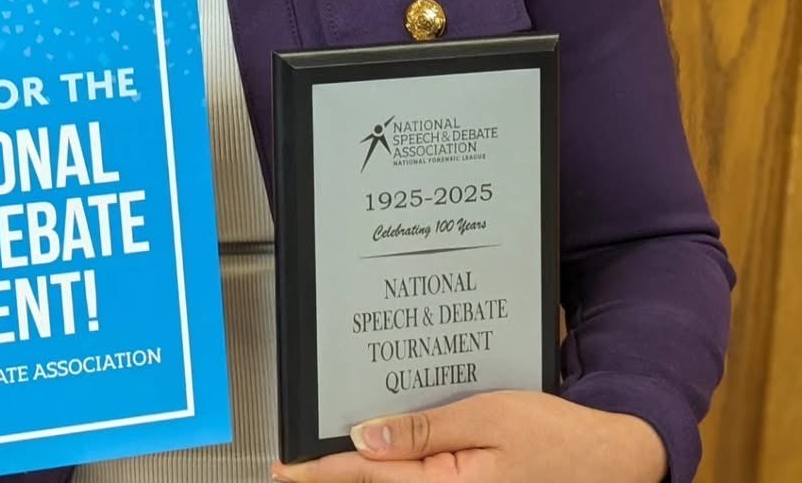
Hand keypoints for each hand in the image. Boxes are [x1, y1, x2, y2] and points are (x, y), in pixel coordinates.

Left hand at [271, 391, 666, 481]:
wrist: (608, 461)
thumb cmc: (553, 436)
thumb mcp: (484, 418)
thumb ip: (422, 432)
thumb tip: (364, 438)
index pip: (368, 479)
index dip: (322, 473)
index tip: (286, 469)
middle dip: (334, 481)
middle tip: (291, 470)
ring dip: (363, 480)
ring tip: (323, 468)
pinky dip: (394, 478)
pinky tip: (379, 464)